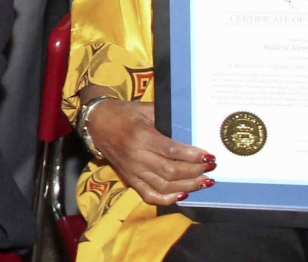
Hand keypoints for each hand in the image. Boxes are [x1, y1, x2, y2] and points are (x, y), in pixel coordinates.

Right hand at [84, 98, 212, 206]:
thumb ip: (166, 117)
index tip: (209, 156)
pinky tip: (183, 194)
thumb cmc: (123, 113)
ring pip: (164, 186)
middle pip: (170, 172)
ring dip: (187, 186)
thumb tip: (191, 126)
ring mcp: (132, 171)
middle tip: (211, 168)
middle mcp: (137, 157)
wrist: (96, 122)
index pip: (171, 151)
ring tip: (204, 182)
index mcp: (141, 137)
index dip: (192, 156)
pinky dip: (167, 198)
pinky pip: (149, 195)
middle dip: (194, 172)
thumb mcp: (145, 109)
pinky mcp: (129, 179)